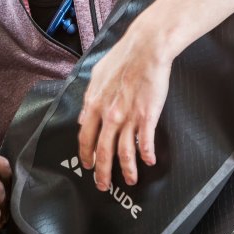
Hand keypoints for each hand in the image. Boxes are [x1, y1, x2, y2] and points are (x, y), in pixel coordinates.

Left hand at [77, 20, 176, 189]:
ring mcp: (128, 116)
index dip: (86, 154)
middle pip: (102, 150)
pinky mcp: (147, 116)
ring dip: (127, 170)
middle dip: (102, 172)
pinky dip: (146, 154)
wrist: (146, 48)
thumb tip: (84, 117)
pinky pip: (145, 141)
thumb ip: (89, 99)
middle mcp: (109, 114)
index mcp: (94, 104)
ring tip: (131, 181)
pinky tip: (149, 161)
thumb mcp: (96, 76)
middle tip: (103, 185)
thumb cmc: (123, 58)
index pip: (85, 137)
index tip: (88, 165)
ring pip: (123, 152)